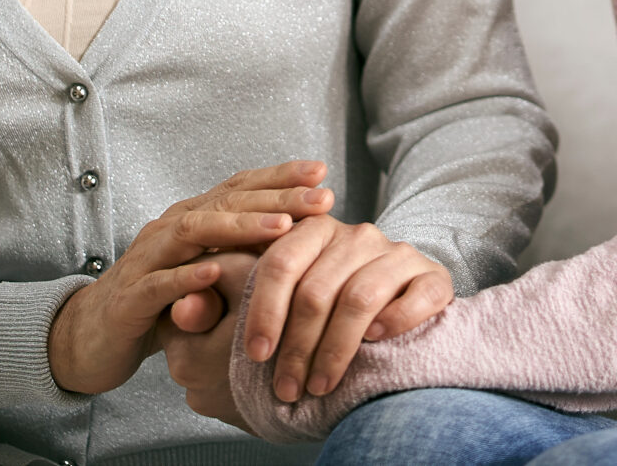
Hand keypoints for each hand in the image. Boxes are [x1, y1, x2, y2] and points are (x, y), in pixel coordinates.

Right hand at [47, 162, 336, 395]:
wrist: (92, 336)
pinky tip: (216, 271)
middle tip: (320, 197)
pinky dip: (188, 276)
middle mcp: (170, 228)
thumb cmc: (160, 301)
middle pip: (226, 202)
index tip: (322, 173)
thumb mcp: (206, 272)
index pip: (239, 187)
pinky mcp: (129, 298)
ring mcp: (147, 259)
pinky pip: (159, 282)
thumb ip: (242, 254)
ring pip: (194, 231)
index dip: (279, 177)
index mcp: (191, 218)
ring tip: (281, 226)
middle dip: (276, 197)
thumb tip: (304, 240)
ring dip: (240, 227)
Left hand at [239, 217, 452, 403]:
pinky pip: (416, 296)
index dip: (264, 312)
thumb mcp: (265, 305)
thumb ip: (220, 304)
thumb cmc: (316, 314)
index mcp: (312, 229)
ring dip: (335, 351)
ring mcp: (397, 254)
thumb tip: (183, 306)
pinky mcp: (433, 277)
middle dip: (297, 347)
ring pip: (360, 298)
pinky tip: (374, 344)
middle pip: (318, 288)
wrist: (389, 318)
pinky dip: (394, 322)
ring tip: (318, 386)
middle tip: (285, 388)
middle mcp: (357, 234)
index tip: (254, 356)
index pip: (280, 262)